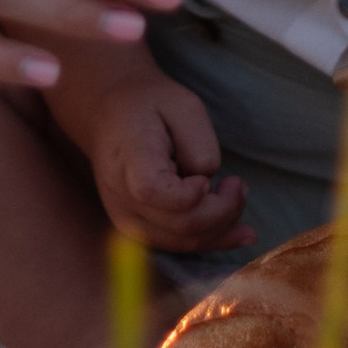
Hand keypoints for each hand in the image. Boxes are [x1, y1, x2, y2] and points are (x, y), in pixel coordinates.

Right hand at [75, 68, 251, 253]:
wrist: (109, 114)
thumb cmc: (148, 104)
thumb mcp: (182, 104)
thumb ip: (199, 143)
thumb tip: (209, 181)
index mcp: (129, 162)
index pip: (156, 193)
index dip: (191, 194)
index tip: (209, 179)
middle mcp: (122, 198)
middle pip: (180, 224)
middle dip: (222, 211)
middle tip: (239, 184)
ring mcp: (126, 218)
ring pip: (182, 242)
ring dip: (221, 229)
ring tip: (238, 197)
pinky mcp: (136, 228)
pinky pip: (176, 243)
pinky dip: (209, 240)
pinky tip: (237, 232)